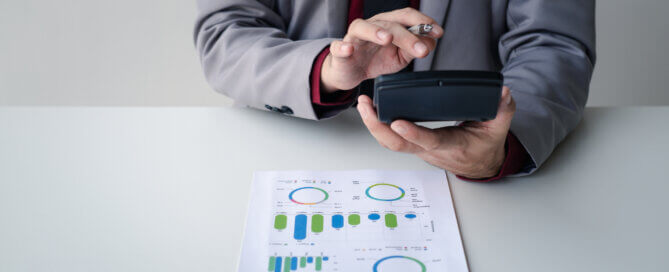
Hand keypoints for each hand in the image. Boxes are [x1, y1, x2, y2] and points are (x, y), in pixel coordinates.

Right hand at [321, 8, 443, 91]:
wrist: (350, 73)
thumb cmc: (375, 60)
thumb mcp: (400, 57)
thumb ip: (413, 49)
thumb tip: (429, 42)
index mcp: (388, 24)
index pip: (406, 16)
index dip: (423, 22)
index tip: (438, 32)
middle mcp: (372, 26)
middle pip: (390, 24)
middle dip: (408, 36)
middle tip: (422, 50)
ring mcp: (354, 37)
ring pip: (364, 28)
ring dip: (376, 31)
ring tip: (388, 38)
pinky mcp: (340, 51)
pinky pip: (339, 46)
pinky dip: (343, 47)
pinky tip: (349, 49)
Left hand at [357, 87, 515, 178]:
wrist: (481, 164)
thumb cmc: (486, 146)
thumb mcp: (499, 128)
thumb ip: (502, 109)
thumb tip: (503, 92)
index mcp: (451, 145)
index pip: (429, 141)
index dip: (413, 134)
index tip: (397, 122)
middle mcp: (430, 150)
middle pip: (398, 145)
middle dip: (378, 127)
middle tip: (365, 106)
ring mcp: (419, 149)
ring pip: (390, 143)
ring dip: (373, 126)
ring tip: (363, 104)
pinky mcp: (414, 145)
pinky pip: (392, 140)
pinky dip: (378, 126)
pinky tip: (370, 110)